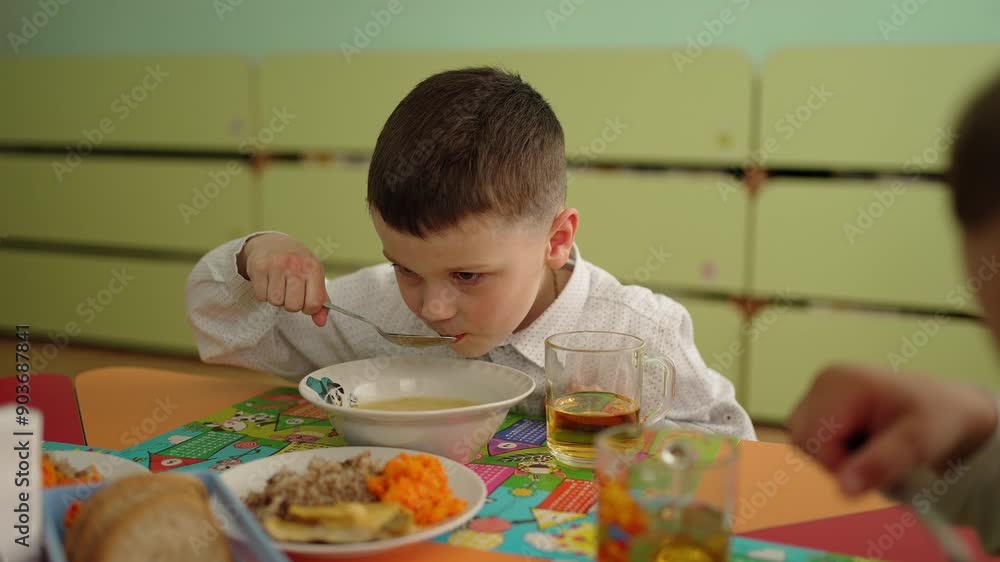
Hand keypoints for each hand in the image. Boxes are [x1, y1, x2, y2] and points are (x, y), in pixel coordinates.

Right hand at [237, 233, 329, 326]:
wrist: (272, 243)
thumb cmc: (297, 263)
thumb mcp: (313, 276)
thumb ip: (320, 300)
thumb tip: (321, 322)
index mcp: (313, 267)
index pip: (314, 303)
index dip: (308, 309)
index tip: (304, 302)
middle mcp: (296, 264)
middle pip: (293, 305)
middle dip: (291, 305)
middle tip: (289, 294)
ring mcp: (276, 265)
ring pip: (276, 301)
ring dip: (277, 299)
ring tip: (279, 287)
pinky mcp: (259, 267)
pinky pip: (261, 296)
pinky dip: (263, 294)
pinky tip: (267, 282)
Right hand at [787, 364, 996, 496]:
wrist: (946, 408)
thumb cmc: (937, 419)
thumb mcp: (919, 443)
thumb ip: (881, 464)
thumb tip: (844, 488)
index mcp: (842, 383)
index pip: (813, 439)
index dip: (838, 465)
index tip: (874, 471)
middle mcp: (824, 381)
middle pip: (802, 439)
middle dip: (835, 460)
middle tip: (874, 459)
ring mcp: (819, 389)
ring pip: (803, 440)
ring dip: (833, 456)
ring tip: (870, 448)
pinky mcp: (819, 401)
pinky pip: (810, 437)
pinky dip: (832, 449)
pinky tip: (860, 442)